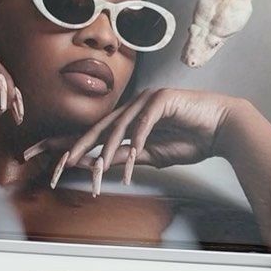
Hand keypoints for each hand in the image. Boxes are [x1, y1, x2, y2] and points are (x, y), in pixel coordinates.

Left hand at [25, 88, 236, 193]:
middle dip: (76, 146)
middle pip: (99, 128)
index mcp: (129, 119)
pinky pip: (144, 124)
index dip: (71, 144)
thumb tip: (105, 164)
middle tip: (58, 164)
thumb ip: (131, 157)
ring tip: (98, 170)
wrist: (223, 128)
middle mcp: (134, 106)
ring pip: (119, 127)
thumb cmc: (193, 140)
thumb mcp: (155, 154)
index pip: (96, 132)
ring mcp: (147, 99)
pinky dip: (136, 143)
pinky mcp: (163, 99)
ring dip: (108, 151)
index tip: (47, 158)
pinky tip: (131, 159)